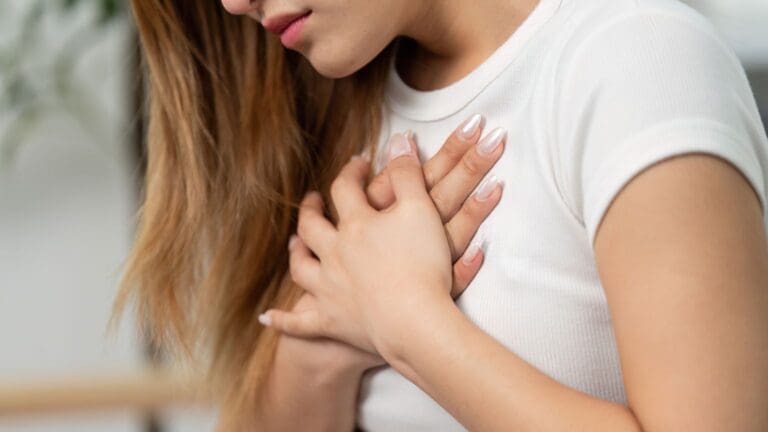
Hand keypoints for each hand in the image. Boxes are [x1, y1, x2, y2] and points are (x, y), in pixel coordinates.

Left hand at [260, 126, 505, 356]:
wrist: (415, 321)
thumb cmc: (422, 265)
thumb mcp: (421, 209)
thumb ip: (408, 173)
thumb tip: (399, 140)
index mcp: (356, 225)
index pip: (346, 189)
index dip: (351, 172)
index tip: (359, 164)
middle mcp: (335, 254)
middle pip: (312, 226)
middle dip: (312, 209)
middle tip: (314, 200)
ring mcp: (329, 289)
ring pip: (301, 267)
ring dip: (296, 253)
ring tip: (295, 244)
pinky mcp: (332, 322)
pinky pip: (300, 323)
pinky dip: (283, 319)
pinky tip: (267, 316)